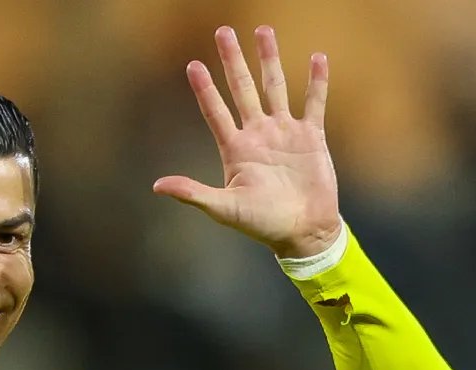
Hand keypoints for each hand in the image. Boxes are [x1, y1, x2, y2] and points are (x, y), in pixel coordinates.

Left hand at [154, 26, 342, 259]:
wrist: (304, 232)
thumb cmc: (263, 224)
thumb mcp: (225, 209)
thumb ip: (193, 194)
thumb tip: (157, 186)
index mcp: (236, 148)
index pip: (215, 111)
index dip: (204, 89)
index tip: (194, 65)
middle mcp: (258, 134)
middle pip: (242, 88)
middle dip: (233, 60)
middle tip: (223, 31)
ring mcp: (285, 132)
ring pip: (275, 87)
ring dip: (269, 59)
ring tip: (264, 30)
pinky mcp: (312, 137)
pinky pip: (314, 103)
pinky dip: (316, 82)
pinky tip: (317, 58)